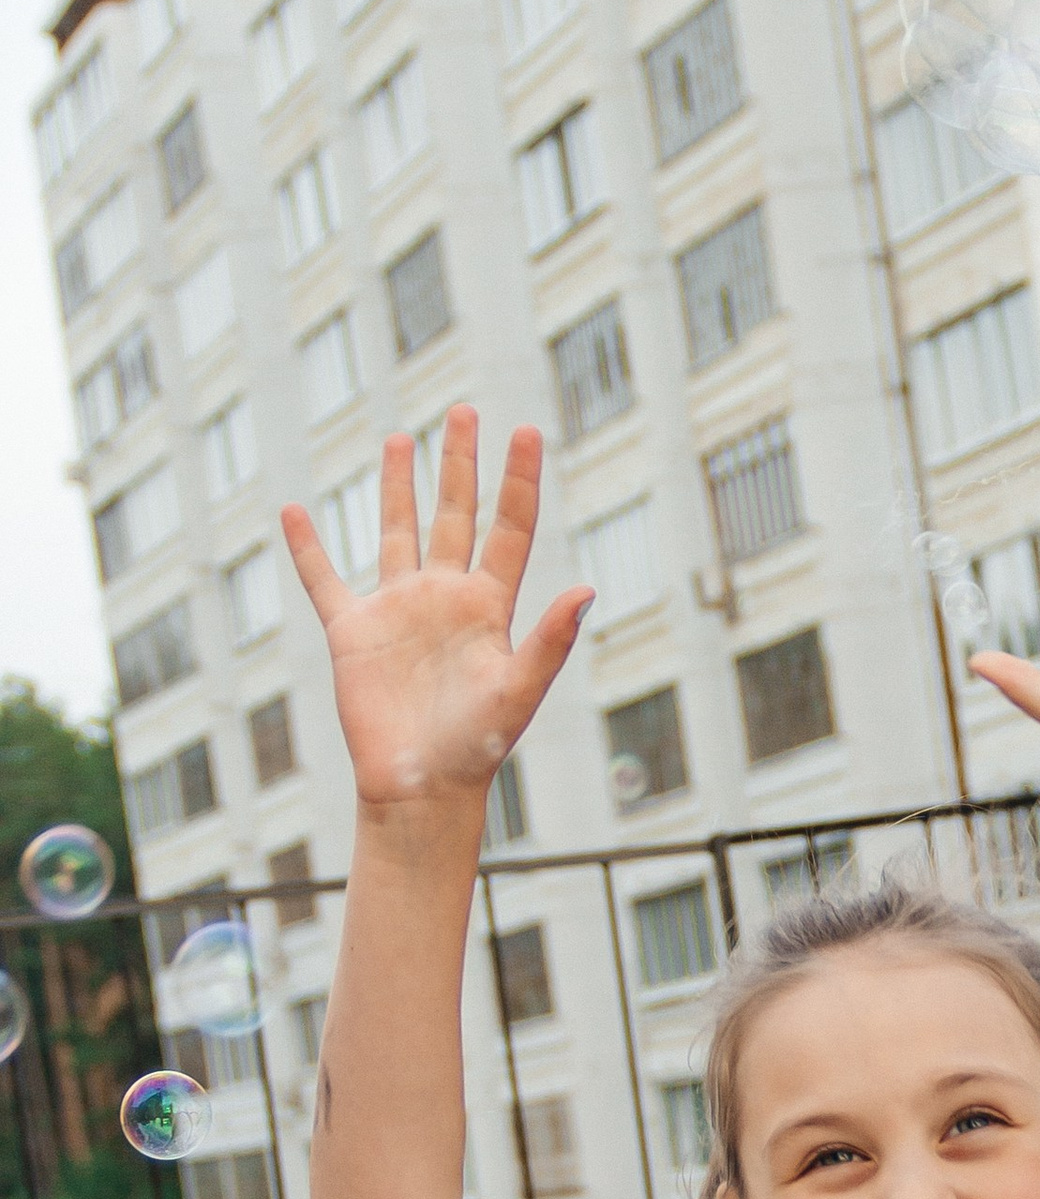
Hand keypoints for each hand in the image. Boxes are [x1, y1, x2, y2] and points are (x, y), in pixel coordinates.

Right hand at [283, 409, 590, 813]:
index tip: (524, 429)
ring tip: (400, 439)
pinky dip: (308, 548)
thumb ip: (551, 640)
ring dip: (398, 487)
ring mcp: (399, 610)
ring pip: (398, 532)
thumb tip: (586, 590)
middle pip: (456, 514)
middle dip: (460, 464)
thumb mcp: (520, 690)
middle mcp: (446, 597)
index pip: (509, 527)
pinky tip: (294, 512)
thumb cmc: (478, 746)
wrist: (421, 787)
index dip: (518, 480)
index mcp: (490, 606)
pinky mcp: (354, 632)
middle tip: (464, 412)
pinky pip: (325, 580)